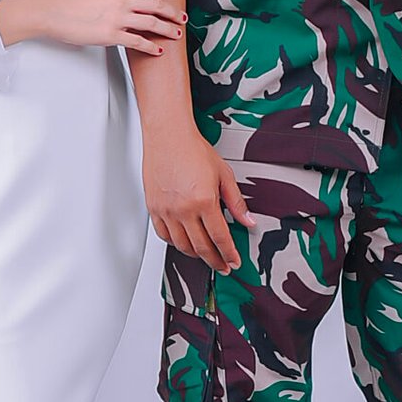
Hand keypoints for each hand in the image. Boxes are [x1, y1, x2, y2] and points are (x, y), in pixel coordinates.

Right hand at [38, 0, 186, 52]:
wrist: (56, 12)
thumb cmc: (73, 3)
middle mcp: (121, 1)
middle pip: (156, 5)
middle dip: (172, 12)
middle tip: (182, 17)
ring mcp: (118, 18)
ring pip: (152, 22)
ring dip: (167, 29)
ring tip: (176, 34)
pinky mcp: (112, 35)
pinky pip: (138, 41)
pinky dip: (151, 46)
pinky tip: (157, 50)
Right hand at [143, 129, 254, 271]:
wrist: (167, 135)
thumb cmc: (193, 149)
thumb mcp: (223, 174)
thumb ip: (236, 202)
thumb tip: (248, 221)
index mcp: (203, 201)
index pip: (220, 238)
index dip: (229, 254)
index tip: (233, 261)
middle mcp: (183, 209)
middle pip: (201, 247)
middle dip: (215, 260)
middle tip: (222, 266)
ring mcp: (166, 210)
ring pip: (181, 245)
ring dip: (196, 255)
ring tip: (205, 256)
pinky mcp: (154, 208)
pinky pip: (164, 235)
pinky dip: (175, 243)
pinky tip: (184, 243)